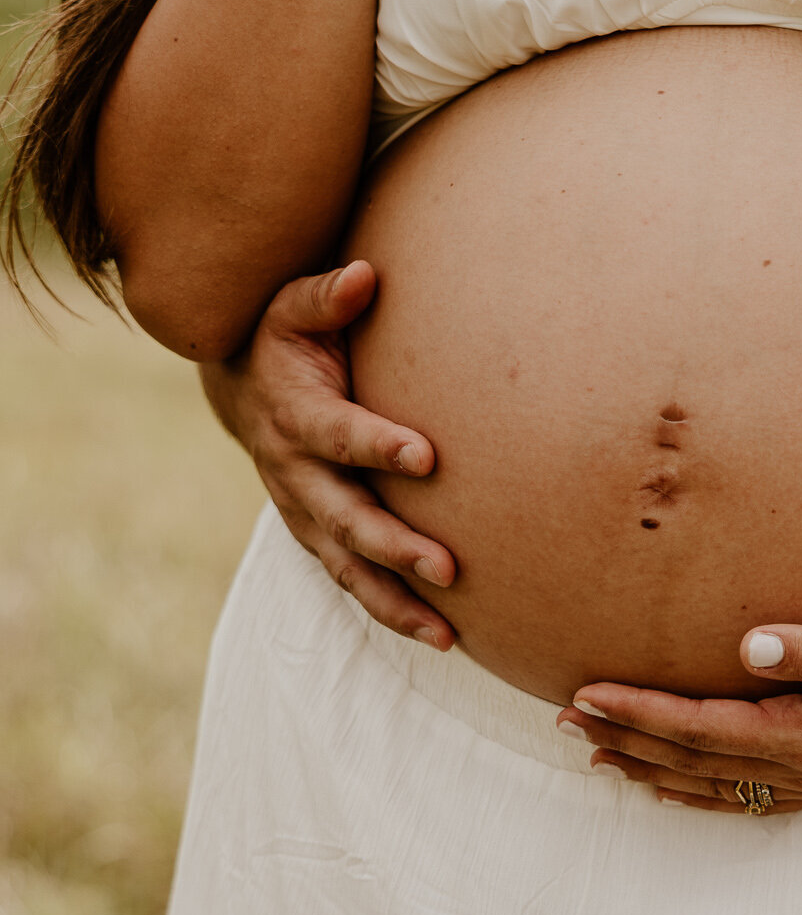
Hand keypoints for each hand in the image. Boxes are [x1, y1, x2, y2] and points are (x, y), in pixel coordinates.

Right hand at [201, 262, 457, 647]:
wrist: (241, 386)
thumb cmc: (285, 338)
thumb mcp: (291, 306)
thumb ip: (326, 295)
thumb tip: (364, 276)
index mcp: (293, 414)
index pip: (337, 434)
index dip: (377, 445)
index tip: (428, 454)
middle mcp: (294, 473)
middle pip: (344, 518)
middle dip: (394, 545)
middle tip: (448, 566)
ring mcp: (303, 513)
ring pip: (347, 567)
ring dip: (396, 601)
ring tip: (448, 634)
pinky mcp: (317, 538)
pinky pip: (352, 583)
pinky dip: (390, 611)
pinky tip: (442, 638)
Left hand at [555, 602, 801, 811]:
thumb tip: (747, 646)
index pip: (699, 725)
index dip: (638, 712)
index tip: (585, 695)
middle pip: (691, 758)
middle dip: (624, 739)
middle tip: (563, 720)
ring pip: (711, 785)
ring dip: (650, 769)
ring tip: (594, 756)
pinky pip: (743, 799)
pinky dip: (696, 794)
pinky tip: (670, 786)